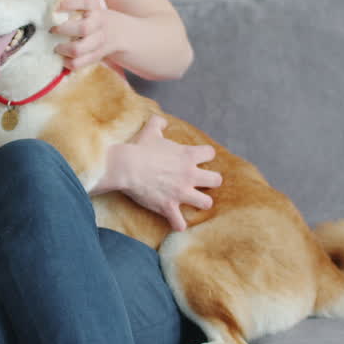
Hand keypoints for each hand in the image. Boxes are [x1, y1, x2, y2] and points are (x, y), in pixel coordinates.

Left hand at [52, 0, 114, 69]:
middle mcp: (98, 22)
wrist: (118, 32)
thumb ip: (70, 5)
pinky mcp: (95, 56)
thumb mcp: (87, 7)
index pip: (86, 1)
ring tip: (56, 46)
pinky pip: (77, 63)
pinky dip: (66, 62)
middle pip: (83, 29)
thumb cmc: (91, 17)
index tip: (56, 7)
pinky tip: (63, 57)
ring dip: (63, 49)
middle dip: (63, 30)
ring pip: (78, 50)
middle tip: (52, 30)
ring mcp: (98, 41)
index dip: (70, 3)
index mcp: (94, 6)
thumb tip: (47, 7)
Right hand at [108, 115, 220, 230]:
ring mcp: (181, 193)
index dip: (204, 155)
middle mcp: (190, 175)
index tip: (197, 158)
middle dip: (210, 182)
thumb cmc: (139, 148)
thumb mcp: (150, 131)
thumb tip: (161, 120)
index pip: (210, 153)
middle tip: (199, 182)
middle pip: (216, 180)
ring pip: (206, 203)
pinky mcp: (169, 207)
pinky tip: (176, 222)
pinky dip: (178, 224)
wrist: (126, 167)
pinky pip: (180, 223)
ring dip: (200, 203)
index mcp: (188, 156)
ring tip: (192, 202)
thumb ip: (158, 123)